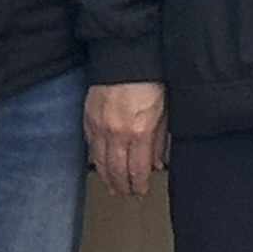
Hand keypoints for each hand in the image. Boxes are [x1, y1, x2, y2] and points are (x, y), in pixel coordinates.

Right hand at [84, 80, 169, 195]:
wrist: (126, 56)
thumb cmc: (149, 79)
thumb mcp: (164, 111)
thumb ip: (159, 140)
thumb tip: (156, 163)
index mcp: (139, 132)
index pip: (137, 169)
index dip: (138, 184)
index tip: (140, 191)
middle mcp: (117, 133)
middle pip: (117, 170)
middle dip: (122, 186)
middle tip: (126, 194)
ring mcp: (100, 127)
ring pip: (100, 162)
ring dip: (106, 177)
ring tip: (112, 187)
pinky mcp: (88, 119)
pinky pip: (90, 147)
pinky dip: (95, 160)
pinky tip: (100, 165)